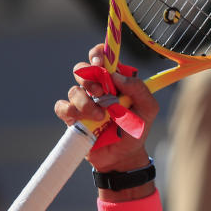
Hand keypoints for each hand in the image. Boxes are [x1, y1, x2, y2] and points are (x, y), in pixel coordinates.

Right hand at [53, 44, 158, 173]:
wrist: (123, 156)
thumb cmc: (136, 130)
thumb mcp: (148, 109)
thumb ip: (139, 89)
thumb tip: (116, 75)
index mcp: (115, 81)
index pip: (102, 57)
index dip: (97, 54)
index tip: (100, 62)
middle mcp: (97, 88)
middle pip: (82, 69)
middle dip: (88, 77)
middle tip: (101, 92)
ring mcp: (83, 102)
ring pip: (74, 90)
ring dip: (86, 102)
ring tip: (100, 116)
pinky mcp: (72, 117)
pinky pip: (62, 107)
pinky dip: (71, 111)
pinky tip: (85, 121)